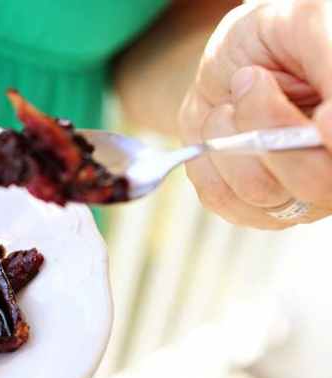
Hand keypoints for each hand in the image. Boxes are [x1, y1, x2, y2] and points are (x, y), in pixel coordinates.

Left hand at [179, 0, 331, 228]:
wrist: (237, 53)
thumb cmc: (283, 35)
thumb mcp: (309, 23)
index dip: (330, 139)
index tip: (318, 118)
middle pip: (312, 182)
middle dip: (269, 123)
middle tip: (252, 78)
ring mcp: (292, 195)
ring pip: (260, 191)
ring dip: (230, 136)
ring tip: (235, 99)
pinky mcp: (246, 205)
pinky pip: (220, 198)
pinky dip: (207, 157)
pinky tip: (221, 127)